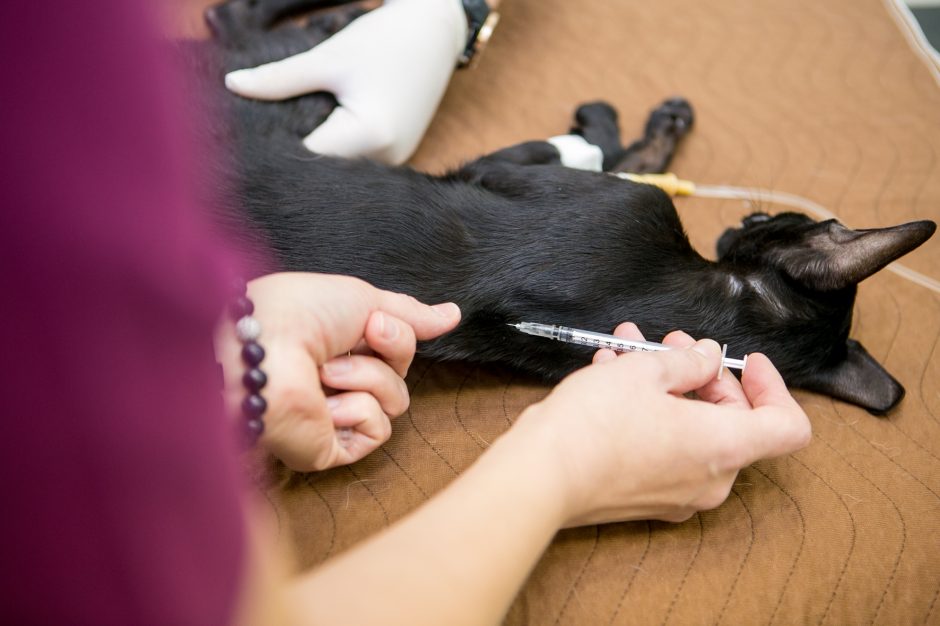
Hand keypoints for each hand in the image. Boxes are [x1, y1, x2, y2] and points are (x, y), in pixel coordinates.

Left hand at [216, 273, 460, 470]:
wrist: (263, 348)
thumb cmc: (300, 312)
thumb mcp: (364, 298)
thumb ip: (411, 314)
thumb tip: (454, 315)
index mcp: (337, 344)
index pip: (396, 347)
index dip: (398, 334)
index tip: (375, 321)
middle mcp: (334, 379)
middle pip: (400, 373)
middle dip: (390, 351)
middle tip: (362, 337)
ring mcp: (332, 415)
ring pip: (395, 401)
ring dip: (367, 379)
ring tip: (326, 373)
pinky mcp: (330, 448)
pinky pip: (377, 431)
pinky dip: (356, 412)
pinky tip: (323, 405)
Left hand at [224, 0, 467, 163]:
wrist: (435, 33)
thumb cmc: (384, 40)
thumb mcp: (327, 58)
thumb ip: (280, 79)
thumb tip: (233, 86)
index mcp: (369, 135)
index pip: (309, 157)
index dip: (277, 150)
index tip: (247, 141)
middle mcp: (385, 158)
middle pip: (325, 167)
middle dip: (293, 153)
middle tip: (256, 140)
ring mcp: (394, 160)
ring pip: (340, 166)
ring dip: (315, 153)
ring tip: (284, 136)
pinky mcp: (395, 155)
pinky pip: (356, 160)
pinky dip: (335, 149)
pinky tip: (315, 134)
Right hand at [511, 323, 811, 525]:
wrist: (541, 476)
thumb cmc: (595, 425)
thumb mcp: (646, 370)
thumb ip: (688, 361)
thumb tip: (706, 358)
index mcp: (725, 447)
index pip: (787, 425)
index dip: (773, 386)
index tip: (745, 360)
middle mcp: (709, 478)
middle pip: (733, 422)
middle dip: (703, 374)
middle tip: (673, 343)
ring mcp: (676, 494)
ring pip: (690, 431)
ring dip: (667, 386)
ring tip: (629, 350)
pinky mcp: (644, 498)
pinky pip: (662, 449)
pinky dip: (648, 413)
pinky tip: (610, 376)